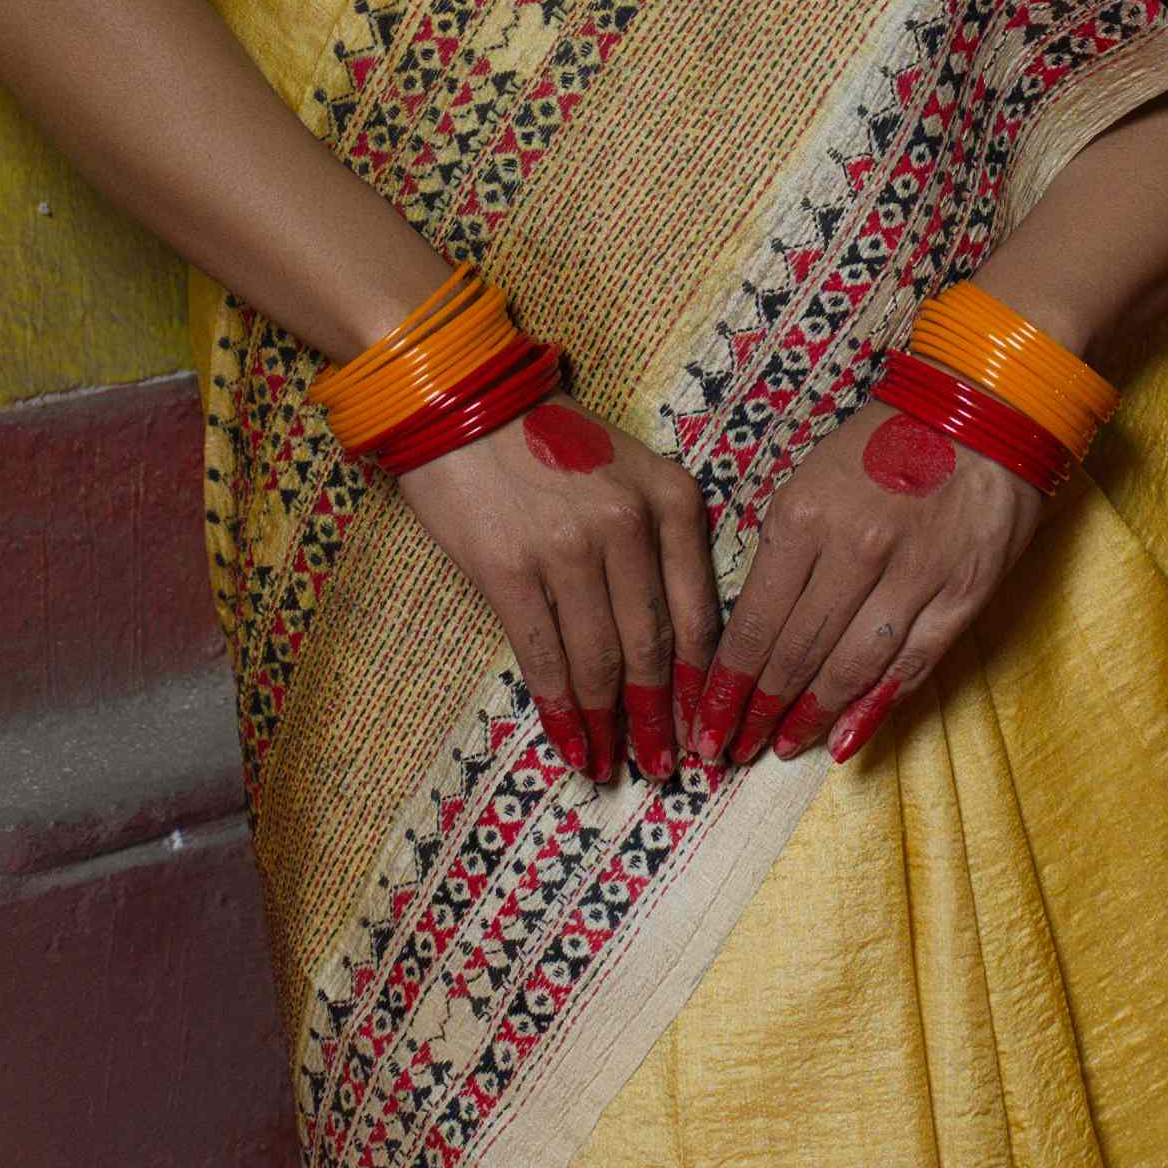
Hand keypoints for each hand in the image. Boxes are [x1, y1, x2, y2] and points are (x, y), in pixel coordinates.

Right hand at [386, 396, 719, 785]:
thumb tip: (669, 639)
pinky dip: (560, 709)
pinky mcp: (510, 569)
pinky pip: (543, 656)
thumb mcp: (630, 470)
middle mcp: (631, 525)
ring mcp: (571, 549)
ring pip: (600, 661)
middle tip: (667, 768)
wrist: (460, 398)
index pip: (701, 614)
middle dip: (660, 719)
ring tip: (611, 767)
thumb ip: (659, 539)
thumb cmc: (548, 437)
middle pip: (654, 648)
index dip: (703, 684)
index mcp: (673, 501)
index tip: (706, 727)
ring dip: (609, 726)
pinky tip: (569, 743)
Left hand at [697, 391, 1046, 767]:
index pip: (756, 624)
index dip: (728, 684)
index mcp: (803, 517)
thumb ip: (783, 550)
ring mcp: (913, 576)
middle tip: (729, 751)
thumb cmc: (883, 443)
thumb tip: (755, 632)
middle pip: (796, 655)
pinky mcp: (961, 593)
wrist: (981, 410)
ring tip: (781, 747)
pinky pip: (912, 665)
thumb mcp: (809, 479)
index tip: (705, 722)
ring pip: (850, 668)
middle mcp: (855, 551)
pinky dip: (875, 708)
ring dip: (811, 717)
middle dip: (757, 711)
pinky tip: (845, 740)